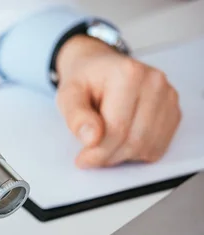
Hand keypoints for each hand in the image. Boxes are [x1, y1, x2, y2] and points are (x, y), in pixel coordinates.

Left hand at [55, 35, 181, 168]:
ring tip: (104, 145)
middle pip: (134, 141)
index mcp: (128, 74)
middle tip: (90, 157)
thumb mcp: (68, 94)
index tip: (82, 160)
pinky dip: (136, 153)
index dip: (97, 152)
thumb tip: (91, 139)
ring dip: (122, 156)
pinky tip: (120, 141)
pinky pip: (158, 147)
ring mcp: (168, 98)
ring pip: (148, 147)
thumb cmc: (85, 81)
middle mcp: (154, 83)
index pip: (117, 129)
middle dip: (108, 156)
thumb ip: (76, 117)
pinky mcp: (173, 112)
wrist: (100, 69)